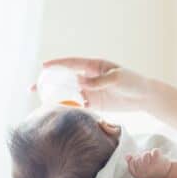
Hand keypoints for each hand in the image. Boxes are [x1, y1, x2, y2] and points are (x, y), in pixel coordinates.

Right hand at [36, 58, 153, 111]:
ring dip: (55, 97)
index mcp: (94, 66)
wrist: (144, 97)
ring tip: (39, 103)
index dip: (57, 64)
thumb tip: (80, 82)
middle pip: (64, 78)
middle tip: (32, 87)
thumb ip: (99, 81)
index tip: (43, 67)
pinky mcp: (93, 104)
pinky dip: (67, 108)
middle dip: (48, 82)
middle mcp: (88, 77)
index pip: (71, 64)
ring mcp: (90, 91)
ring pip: (68, 93)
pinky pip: (77, 106)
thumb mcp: (117, 78)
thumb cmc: (132, 82)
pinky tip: (56, 113)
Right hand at [126, 148, 171, 177]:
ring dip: (148, 154)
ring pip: (146, 154)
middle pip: (138, 158)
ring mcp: (153, 167)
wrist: (165, 174)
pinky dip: (155, 152)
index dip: (134, 159)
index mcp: (139, 176)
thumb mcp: (138, 172)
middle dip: (141, 157)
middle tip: (146, 160)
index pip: (132, 163)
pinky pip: (154, 151)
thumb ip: (131, 164)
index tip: (139, 161)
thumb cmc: (150, 171)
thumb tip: (127, 156)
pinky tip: (157, 156)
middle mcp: (146, 173)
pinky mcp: (160, 161)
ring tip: (151, 158)